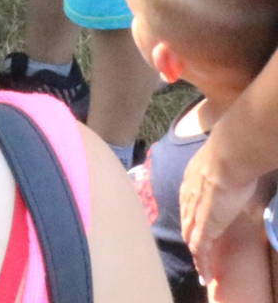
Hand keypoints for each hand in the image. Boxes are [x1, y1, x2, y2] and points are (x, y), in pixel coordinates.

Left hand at [181, 137, 261, 282]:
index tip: (197, 222)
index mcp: (192, 179)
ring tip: (202, 268)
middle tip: (198, 250)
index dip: (193, 214)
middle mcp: (188, 196)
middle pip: (188, 221)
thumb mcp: (226, 160)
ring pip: (192, 238)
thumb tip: (241, 165)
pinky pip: (201, 250)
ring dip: (197, 254)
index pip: (189, 202)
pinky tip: (207, 275)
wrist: (227, 158)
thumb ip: (228, 166)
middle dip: (192, 235)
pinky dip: (203, 263)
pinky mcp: (204, 227)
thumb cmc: (233, 154)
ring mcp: (195, 212)